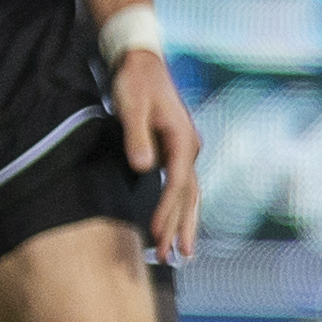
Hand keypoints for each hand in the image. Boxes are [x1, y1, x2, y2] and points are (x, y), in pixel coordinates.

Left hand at [113, 47, 201, 259]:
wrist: (143, 62)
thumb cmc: (136, 82)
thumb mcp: (131, 105)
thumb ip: (136, 137)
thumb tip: (144, 167)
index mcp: (183, 140)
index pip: (178, 184)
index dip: (167, 211)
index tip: (156, 234)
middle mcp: (189, 149)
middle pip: (190, 196)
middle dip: (181, 228)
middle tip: (174, 259)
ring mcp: (184, 151)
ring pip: (190, 195)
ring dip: (185, 224)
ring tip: (183, 254)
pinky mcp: (175, 152)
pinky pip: (182, 187)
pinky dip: (180, 209)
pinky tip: (176, 224)